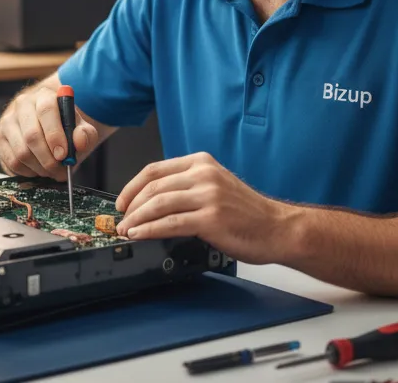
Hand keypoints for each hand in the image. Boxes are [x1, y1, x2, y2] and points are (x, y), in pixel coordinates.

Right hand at [0, 84, 99, 181]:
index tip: (63, 155)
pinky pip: (12, 162)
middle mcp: (22, 105)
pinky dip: (28, 172)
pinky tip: (37, 169)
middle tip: (60, 171)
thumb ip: (85, 134)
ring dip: (39, 168)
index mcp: (44, 96)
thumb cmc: (64, 127)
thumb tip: (79, 141)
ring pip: (21, 152)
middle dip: (48, 159)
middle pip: (31, 135)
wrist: (46, 126)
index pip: (46, 110)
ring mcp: (8, 121)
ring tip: (52, 171)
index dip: (55, 135)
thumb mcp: (80, 128)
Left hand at [115, 152, 284, 263]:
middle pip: (153, 187)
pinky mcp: (211, 219)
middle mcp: (204, 174)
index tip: (121, 202)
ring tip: (125, 230)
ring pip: (158, 204)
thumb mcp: (215, 186)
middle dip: (130, 206)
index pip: (155, 170)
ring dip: (136, 219)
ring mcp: (208, 196)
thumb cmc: (247, 212)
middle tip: (120, 220)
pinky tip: (140, 235)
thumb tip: (151, 200)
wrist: (277, 228)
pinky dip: (149, 230)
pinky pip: (170, 223)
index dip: (131, 187)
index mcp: (202, 162)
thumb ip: (187, 186)